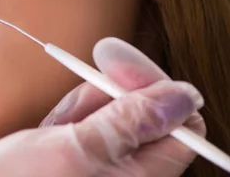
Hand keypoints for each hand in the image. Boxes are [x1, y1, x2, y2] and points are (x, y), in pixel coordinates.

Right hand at [0, 37, 205, 176]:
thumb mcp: (76, 149)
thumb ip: (130, 123)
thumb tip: (183, 97)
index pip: (178, 124)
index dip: (152, 87)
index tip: (116, 65)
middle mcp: (126, 173)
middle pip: (143, 114)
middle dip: (105, 98)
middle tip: (73, 108)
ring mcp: (102, 164)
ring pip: (110, 113)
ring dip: (80, 108)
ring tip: (53, 130)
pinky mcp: (79, 154)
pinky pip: (86, 122)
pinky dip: (68, 117)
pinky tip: (48, 130)